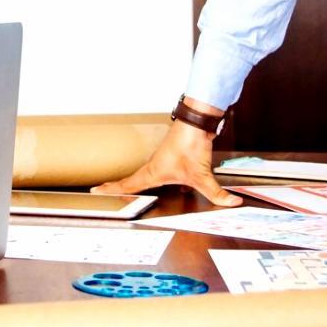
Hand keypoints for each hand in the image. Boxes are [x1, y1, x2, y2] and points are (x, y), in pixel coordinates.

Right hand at [91, 107, 241, 207]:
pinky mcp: (170, 156)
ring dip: (129, 181)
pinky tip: (157, 182)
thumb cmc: (190, 144)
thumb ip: (216, 192)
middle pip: (130, 180)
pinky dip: (147, 177)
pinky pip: (154, 170)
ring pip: (141, 175)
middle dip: (115, 187)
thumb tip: (230, 204)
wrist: (195, 123)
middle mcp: (153, 166)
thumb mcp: (202, 174)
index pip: (128, 185)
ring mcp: (161, 161)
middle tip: (100, 191)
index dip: (112, 190)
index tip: (95, 191)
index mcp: (153, 172)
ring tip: (121, 189)